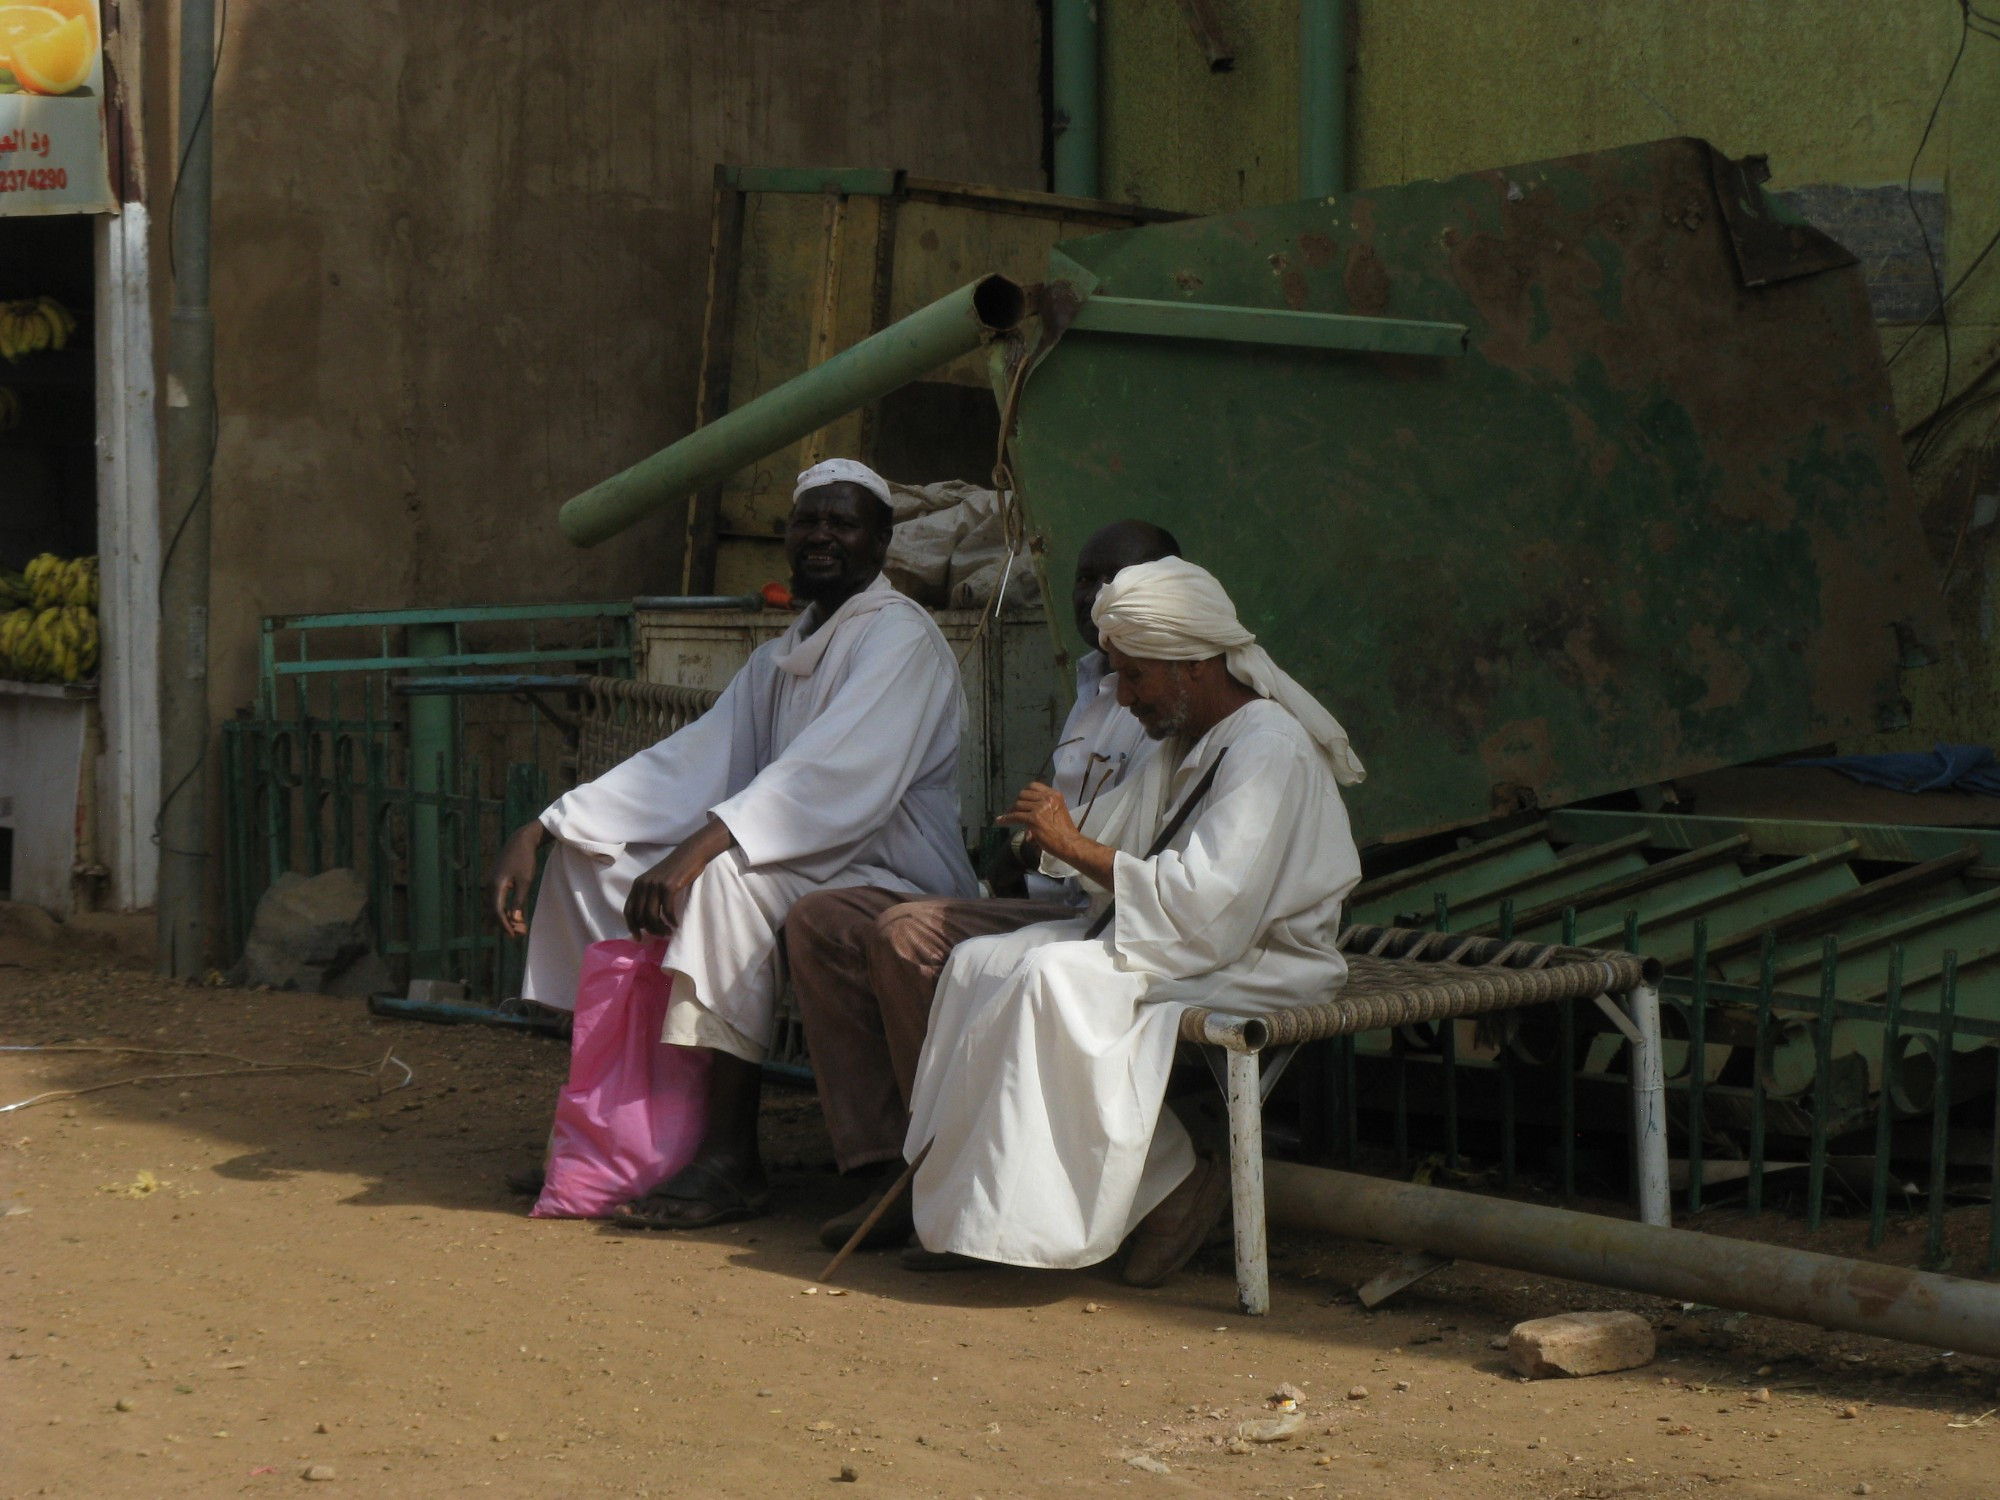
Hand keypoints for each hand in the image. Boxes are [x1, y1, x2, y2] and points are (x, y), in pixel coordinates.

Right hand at [489, 821, 547, 937]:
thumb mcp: (525, 881)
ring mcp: (493, 883)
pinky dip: (506, 908)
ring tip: (520, 926)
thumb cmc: (525, 859)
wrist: (521, 840)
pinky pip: (499, 899)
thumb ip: (519, 900)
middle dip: (506, 923)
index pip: (497, 911)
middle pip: (495, 910)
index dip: (505, 925)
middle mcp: (491, 886)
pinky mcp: (498, 881)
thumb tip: (514, 919)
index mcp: (496, 886)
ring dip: (506, 917)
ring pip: (496, 906)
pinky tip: (515, 913)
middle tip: (520, 933)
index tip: (515, 935)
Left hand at [623, 816, 736, 937]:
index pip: (628, 910)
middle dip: (650, 930)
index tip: (639, 938)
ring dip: (660, 928)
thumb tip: (646, 920)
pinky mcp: (668, 886)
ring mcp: (655, 885)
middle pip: (640, 916)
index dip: (632, 926)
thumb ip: (648, 895)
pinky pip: (667, 910)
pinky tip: (676, 924)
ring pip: (652, 915)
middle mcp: (643, 885)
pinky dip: (671, 920)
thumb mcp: (656, 881)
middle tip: (661, 935)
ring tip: (668, 932)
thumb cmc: (675, 870)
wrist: (690, 854)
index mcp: (637, 884)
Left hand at [997, 781, 1115, 889]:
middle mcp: (1047, 798)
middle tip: (1013, 811)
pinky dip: (1006, 819)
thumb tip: (1025, 820)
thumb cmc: (1065, 832)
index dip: (1024, 793)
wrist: (1069, 843)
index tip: (1021, 800)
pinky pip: (1015, 816)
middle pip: (1023, 794)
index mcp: (1055, 795)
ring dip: (1011, 811)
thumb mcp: (1058, 813)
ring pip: (1018, 804)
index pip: (1034, 786)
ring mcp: (1040, 808)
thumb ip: (1044, 810)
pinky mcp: (1034, 819)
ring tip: (1007, 817)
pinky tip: (1000, 821)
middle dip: (1017, 802)